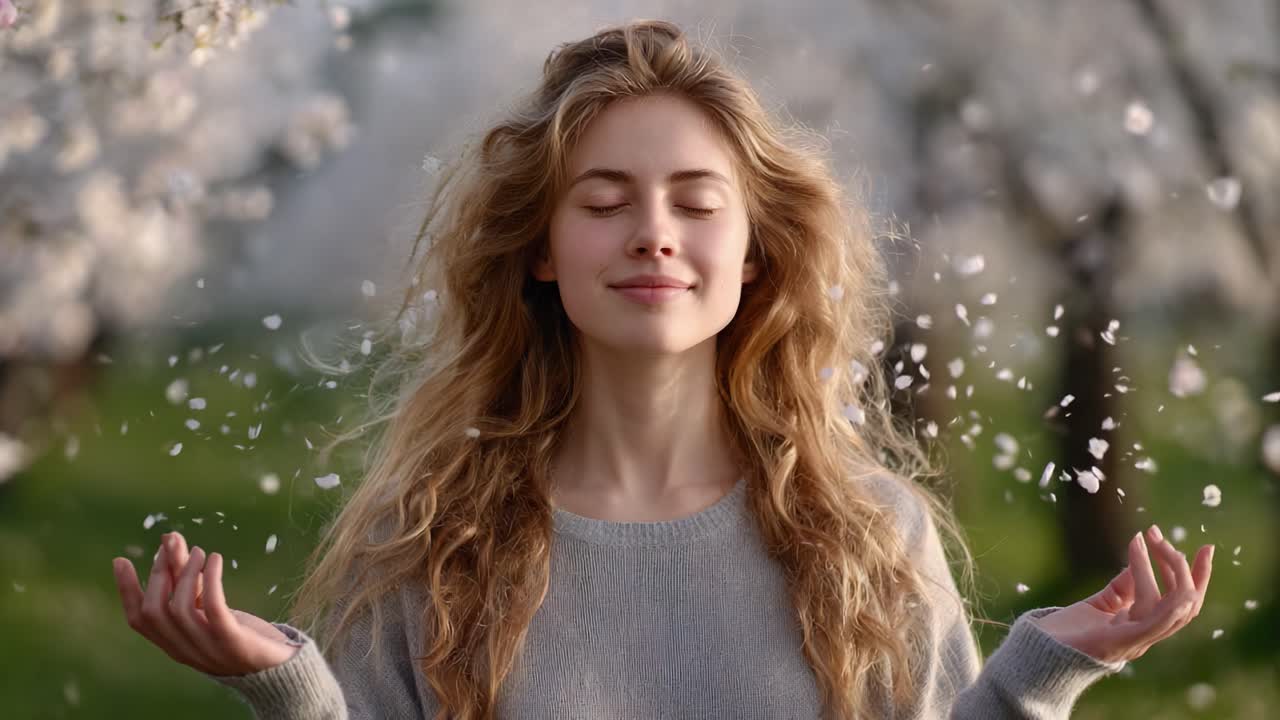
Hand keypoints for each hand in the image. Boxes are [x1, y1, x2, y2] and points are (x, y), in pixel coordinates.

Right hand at [112, 531, 299, 675]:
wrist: (276, 666)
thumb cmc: (238, 632)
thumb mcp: (207, 606)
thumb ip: (186, 580)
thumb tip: (169, 540)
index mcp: (173, 643)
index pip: (138, 620)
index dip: (126, 591)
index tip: (120, 561)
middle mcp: (185, 649)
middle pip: (155, 611)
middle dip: (159, 573)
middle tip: (173, 545)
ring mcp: (208, 647)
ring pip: (180, 609)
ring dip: (186, 573)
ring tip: (200, 552)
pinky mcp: (232, 640)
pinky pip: (214, 609)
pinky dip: (211, 580)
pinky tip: (215, 558)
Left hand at [1031, 524, 1212, 663]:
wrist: (1038, 653)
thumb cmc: (1065, 633)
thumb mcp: (1099, 604)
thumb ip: (1121, 588)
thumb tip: (1138, 561)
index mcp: (1143, 628)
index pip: (1183, 602)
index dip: (1198, 577)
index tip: (1205, 547)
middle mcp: (1145, 637)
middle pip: (1186, 604)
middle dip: (1187, 569)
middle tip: (1163, 536)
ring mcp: (1136, 642)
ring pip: (1172, 605)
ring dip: (1166, 569)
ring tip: (1151, 542)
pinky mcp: (1121, 643)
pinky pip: (1156, 621)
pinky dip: (1165, 597)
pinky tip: (1158, 569)